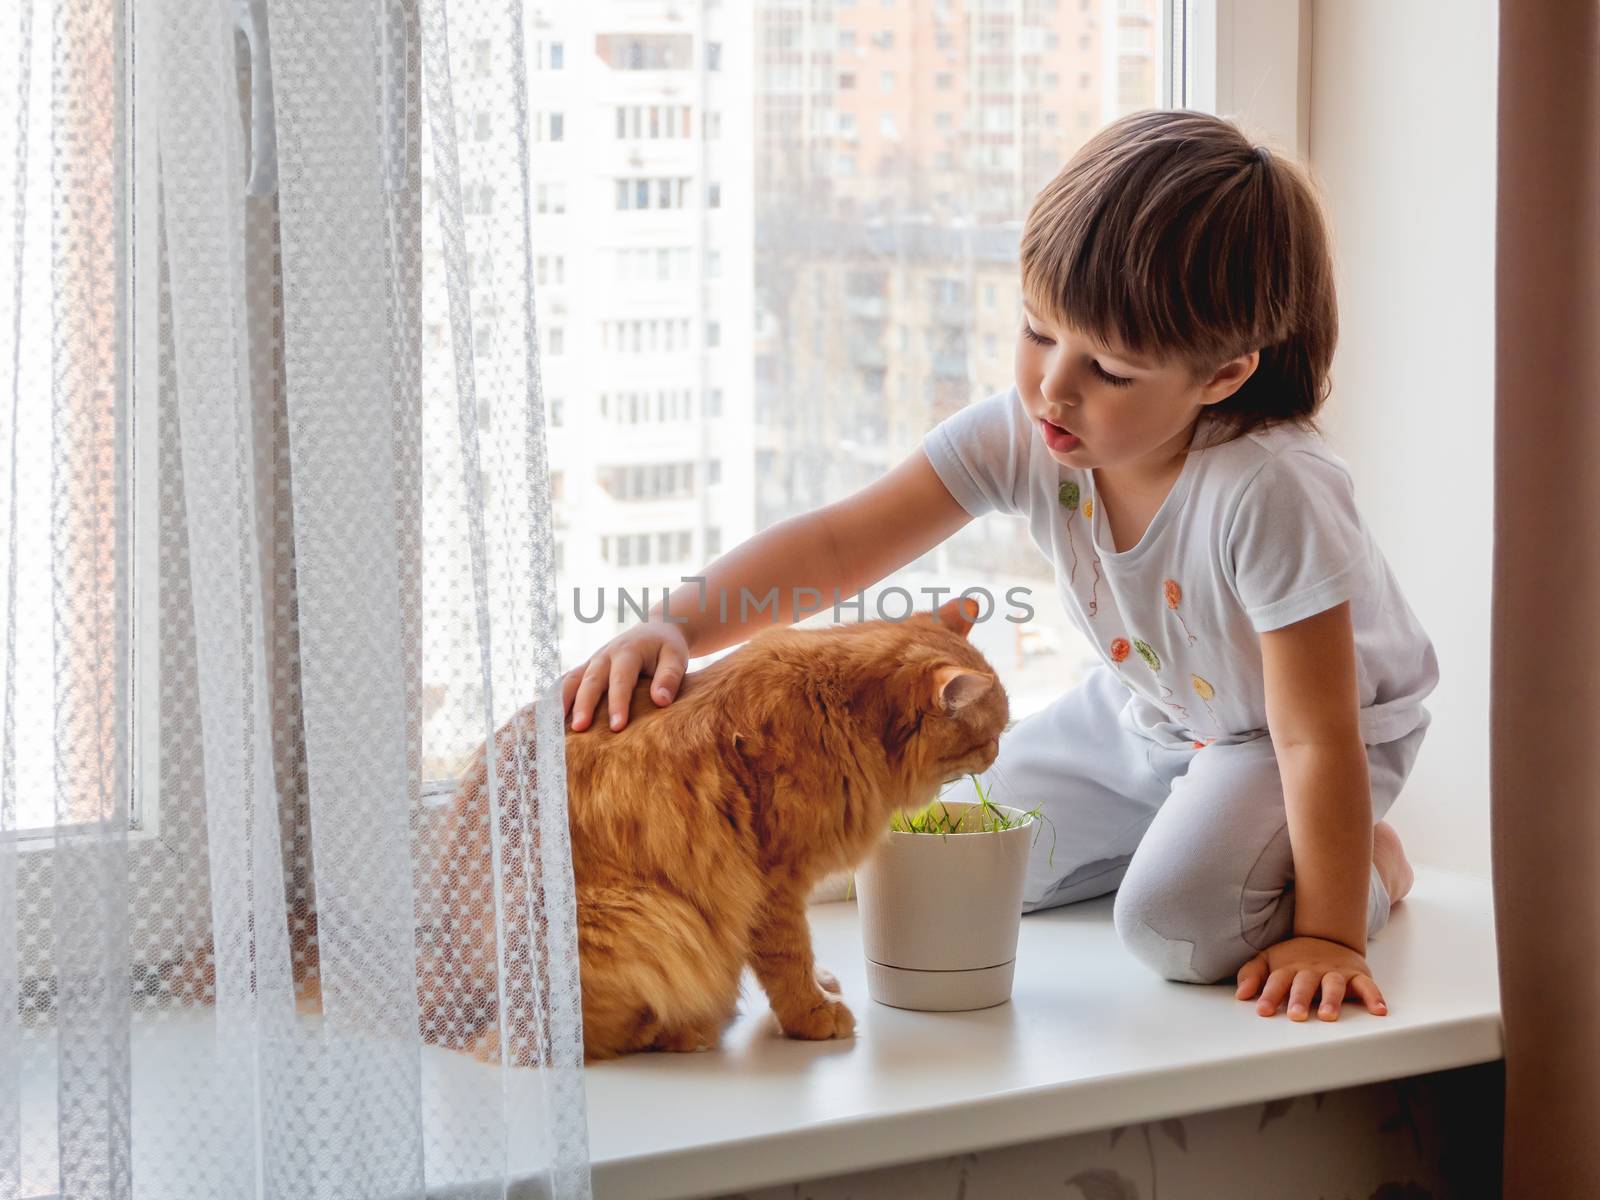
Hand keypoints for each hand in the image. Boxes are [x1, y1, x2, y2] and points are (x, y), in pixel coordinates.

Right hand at [562, 620, 690, 732]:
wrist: (654, 630)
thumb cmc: (667, 648)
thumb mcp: (676, 657)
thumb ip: (669, 677)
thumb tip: (661, 701)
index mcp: (627, 652)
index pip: (621, 679)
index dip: (618, 702)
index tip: (617, 726)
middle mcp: (604, 656)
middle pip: (590, 681)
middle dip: (584, 705)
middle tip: (580, 729)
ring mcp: (591, 662)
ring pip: (570, 681)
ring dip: (560, 703)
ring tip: (552, 727)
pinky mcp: (585, 670)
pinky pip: (564, 684)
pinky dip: (552, 700)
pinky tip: (544, 720)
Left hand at [1234, 936, 1387, 1021]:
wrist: (1327, 937)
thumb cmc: (1294, 958)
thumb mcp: (1268, 960)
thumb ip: (1251, 975)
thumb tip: (1240, 995)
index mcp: (1289, 968)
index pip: (1276, 981)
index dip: (1268, 995)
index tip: (1262, 1010)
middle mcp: (1312, 970)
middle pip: (1305, 984)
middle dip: (1300, 999)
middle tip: (1296, 1016)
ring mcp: (1335, 972)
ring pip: (1334, 985)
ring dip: (1332, 1000)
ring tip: (1329, 1015)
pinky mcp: (1357, 975)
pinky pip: (1368, 986)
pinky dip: (1374, 997)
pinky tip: (1378, 1011)